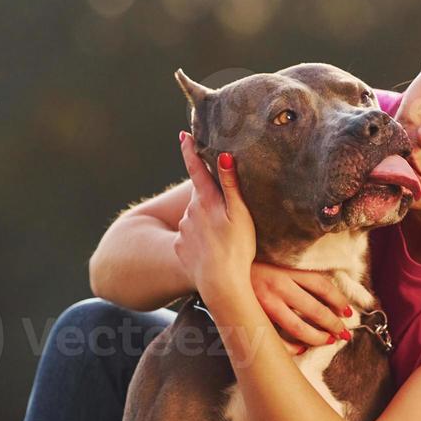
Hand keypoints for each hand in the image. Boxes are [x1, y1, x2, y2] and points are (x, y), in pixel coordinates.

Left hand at [174, 131, 255, 305]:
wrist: (221, 285)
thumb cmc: (237, 249)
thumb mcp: (240, 215)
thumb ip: (231, 185)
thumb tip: (223, 156)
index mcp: (205, 200)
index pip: (195, 168)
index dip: (190, 150)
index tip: (184, 135)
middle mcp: (189, 212)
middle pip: (200, 198)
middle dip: (210, 201)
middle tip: (228, 219)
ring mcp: (183, 230)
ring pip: (195, 219)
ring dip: (206, 224)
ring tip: (225, 241)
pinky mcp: (180, 248)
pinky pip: (191, 239)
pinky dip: (200, 242)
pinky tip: (213, 253)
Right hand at [251, 261, 353, 353]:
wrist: (217, 272)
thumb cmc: (250, 268)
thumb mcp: (275, 265)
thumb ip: (296, 276)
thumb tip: (324, 294)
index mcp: (285, 270)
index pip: (321, 285)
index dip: (338, 300)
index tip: (348, 311)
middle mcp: (276, 286)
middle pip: (314, 309)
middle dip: (333, 323)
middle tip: (344, 333)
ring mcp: (263, 304)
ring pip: (298, 327)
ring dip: (317, 337)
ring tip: (328, 341)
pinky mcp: (253, 318)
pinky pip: (276, 339)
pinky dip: (291, 348)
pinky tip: (302, 349)